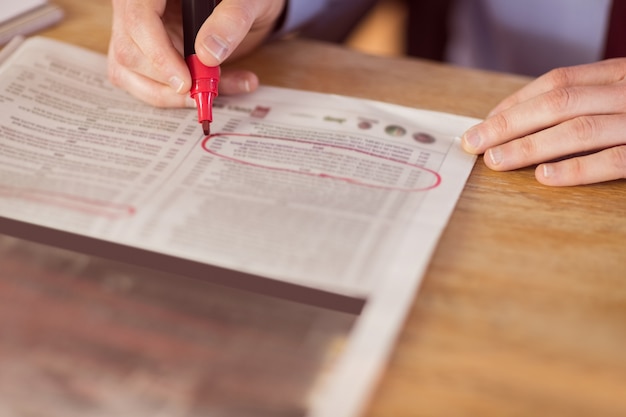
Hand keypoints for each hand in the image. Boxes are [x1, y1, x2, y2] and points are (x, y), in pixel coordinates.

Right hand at [107, 0, 285, 106]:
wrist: (248, 5)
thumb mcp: (248, 1)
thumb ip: (231, 21)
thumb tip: (208, 54)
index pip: (138, 21)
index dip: (158, 56)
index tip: (185, 82)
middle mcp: (137, 8)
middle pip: (130, 52)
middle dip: (169, 82)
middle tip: (211, 87)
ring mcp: (138, 33)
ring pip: (133, 74)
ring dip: (175, 95)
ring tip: (221, 86)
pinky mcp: (147, 54)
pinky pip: (149, 84)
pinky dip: (180, 97)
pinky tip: (216, 87)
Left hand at [461, 59, 625, 185]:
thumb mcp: (618, 97)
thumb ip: (582, 102)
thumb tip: (516, 124)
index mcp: (617, 76)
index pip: (558, 82)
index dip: (515, 103)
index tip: (483, 124)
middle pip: (559, 104)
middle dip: (510, 124)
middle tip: (475, 143)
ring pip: (579, 131)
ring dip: (531, 147)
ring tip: (497, 160)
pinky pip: (611, 161)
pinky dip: (575, 168)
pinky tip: (543, 176)